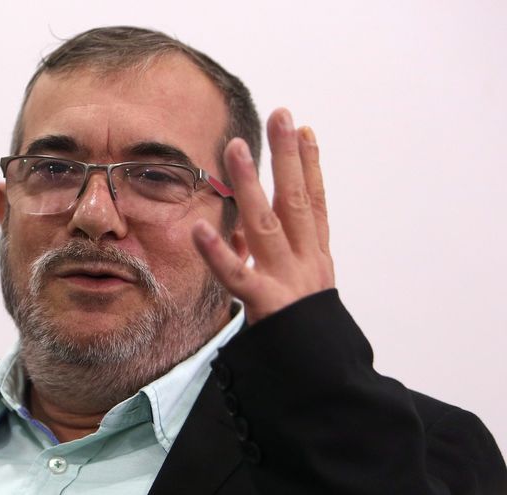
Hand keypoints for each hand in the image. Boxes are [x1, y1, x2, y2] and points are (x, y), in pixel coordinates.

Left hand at [193, 108, 334, 323]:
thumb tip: (245, 237)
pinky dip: (219, 253)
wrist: (326, 386)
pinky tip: (200, 228)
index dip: (312, 166)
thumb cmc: (305, 340)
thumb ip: (274, 264)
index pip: (316, 205)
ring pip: (269, 225)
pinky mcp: (267, 306)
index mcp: (316, 261)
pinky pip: (238, 277)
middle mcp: (307, 264)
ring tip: (237, 147)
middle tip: (283, 113)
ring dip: (252, 184)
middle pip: (299, 201)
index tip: (305, 130)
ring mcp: (288, 282)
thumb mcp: (298, 295)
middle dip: (290, 157)